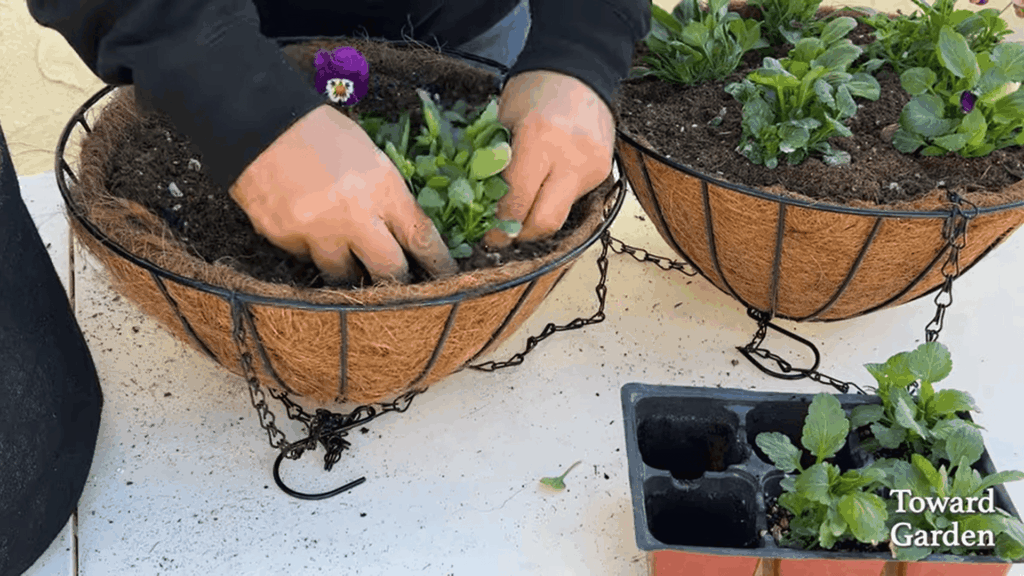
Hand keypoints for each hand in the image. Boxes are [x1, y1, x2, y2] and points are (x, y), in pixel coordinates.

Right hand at [229, 105, 457, 283]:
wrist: (257, 121)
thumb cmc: (320, 132)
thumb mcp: (369, 156)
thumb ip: (387, 196)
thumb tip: (402, 233)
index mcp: (381, 187)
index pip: (421, 237)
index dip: (437, 264)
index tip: (446, 279)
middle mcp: (353, 215)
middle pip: (388, 273)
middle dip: (396, 282)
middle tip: (398, 285)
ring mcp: (317, 231)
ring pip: (343, 276)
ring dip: (349, 269)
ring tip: (346, 256)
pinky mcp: (284, 239)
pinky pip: (306, 259)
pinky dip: (312, 250)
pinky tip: (307, 229)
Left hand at [485, 71, 614, 246]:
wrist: (580, 70)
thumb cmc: (534, 91)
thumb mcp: (504, 120)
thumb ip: (494, 162)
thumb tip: (481, 205)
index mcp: (538, 140)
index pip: (517, 201)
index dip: (499, 226)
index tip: (488, 236)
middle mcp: (570, 158)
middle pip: (544, 221)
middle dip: (520, 234)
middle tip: (503, 234)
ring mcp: (590, 168)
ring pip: (561, 216)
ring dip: (537, 220)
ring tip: (520, 212)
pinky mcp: (602, 172)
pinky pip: (573, 201)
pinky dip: (553, 201)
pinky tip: (543, 187)